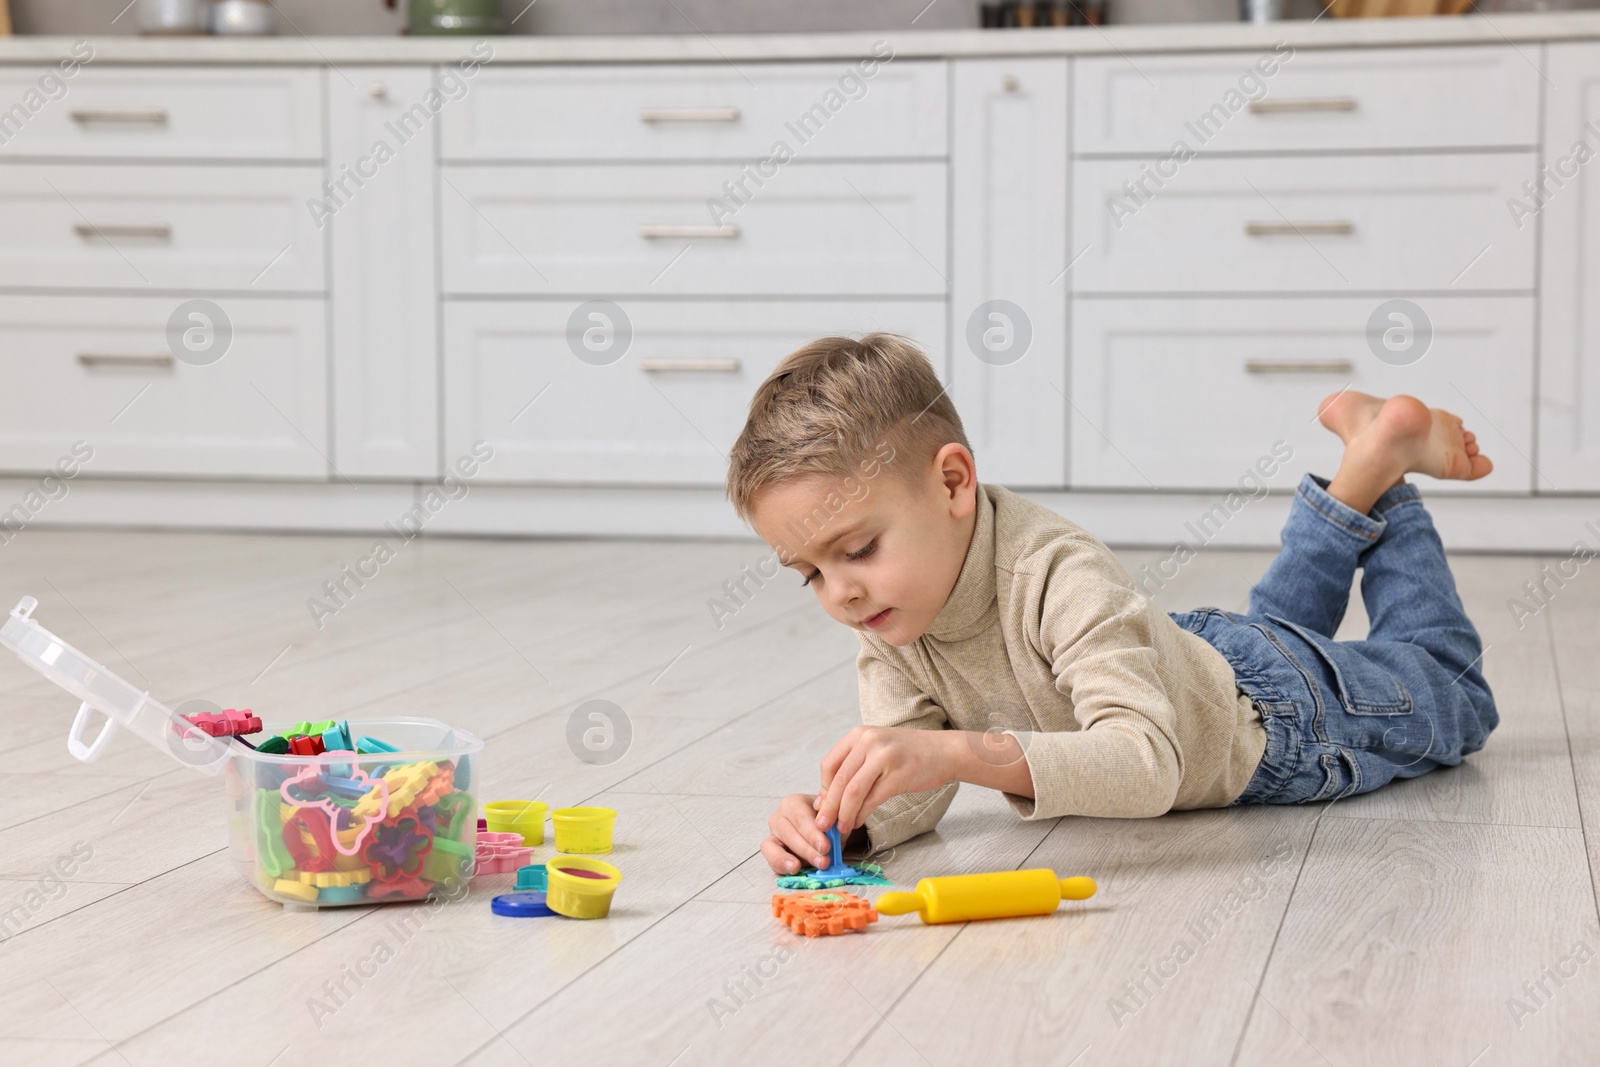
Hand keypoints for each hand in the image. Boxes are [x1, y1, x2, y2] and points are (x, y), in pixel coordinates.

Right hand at [762, 793, 830, 874]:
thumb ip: (833, 822)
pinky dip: (780, 866)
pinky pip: (770, 859)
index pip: (801, 818)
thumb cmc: (828, 822)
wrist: (826, 831)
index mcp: (795, 803)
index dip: (813, 834)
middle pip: (787, 833)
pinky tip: (792, 871)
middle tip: (822, 861)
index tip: (825, 847)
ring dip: (786, 859)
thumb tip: (832, 831)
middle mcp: (780, 816)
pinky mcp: (771, 851)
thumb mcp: (835, 820)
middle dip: (806, 849)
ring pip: (772, 846)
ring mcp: (773, 834)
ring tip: (798, 868)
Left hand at [817, 726, 952, 838]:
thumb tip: (825, 797)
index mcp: (859, 734)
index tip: (823, 806)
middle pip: (839, 780)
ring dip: (844, 814)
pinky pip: (872, 799)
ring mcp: (883, 757)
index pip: (829, 765)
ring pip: (853, 791)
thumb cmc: (908, 753)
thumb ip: (853, 768)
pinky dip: (861, 814)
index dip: (823, 789)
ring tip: (840, 828)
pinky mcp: (897, 775)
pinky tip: (858, 822)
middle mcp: (868, 742)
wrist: (944, 751)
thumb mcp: (876, 750)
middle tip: (822, 825)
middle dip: (828, 807)